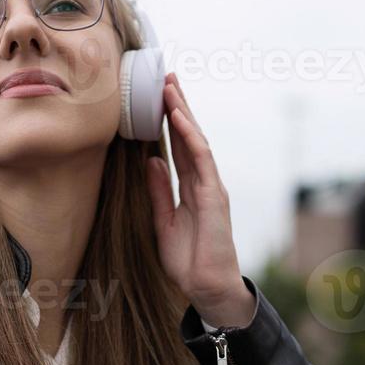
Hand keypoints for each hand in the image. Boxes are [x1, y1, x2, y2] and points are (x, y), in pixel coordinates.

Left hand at [144, 73, 251, 324]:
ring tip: (170, 86)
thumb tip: (150, 162)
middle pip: (189, 137)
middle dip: (177, 106)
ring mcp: (211, 187)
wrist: (207, 288)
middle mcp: (203, 182)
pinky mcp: (214, 195)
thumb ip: (158, 192)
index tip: (157, 97)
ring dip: (183, 112)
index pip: (179, 148)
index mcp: (191, 189)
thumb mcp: (163, 222)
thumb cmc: (188, 261)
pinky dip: (190, 136)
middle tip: (166, 76)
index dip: (168, 122)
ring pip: (196, 140)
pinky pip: (201, 159)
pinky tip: (179, 117)